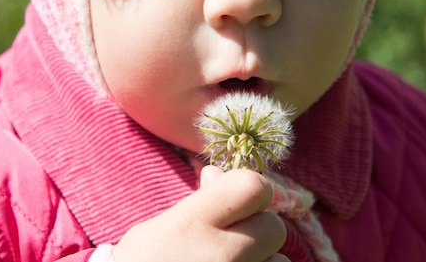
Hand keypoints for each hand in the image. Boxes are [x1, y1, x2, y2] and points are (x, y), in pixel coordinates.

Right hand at [113, 165, 288, 261]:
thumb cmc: (145, 260)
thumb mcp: (164, 223)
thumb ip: (200, 199)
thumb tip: (220, 173)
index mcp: (194, 222)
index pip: (254, 187)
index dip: (250, 188)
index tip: (237, 199)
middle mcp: (221, 253)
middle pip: (274, 226)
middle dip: (258, 226)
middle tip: (234, 234)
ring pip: (280, 261)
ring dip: (263, 258)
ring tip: (232, 259)